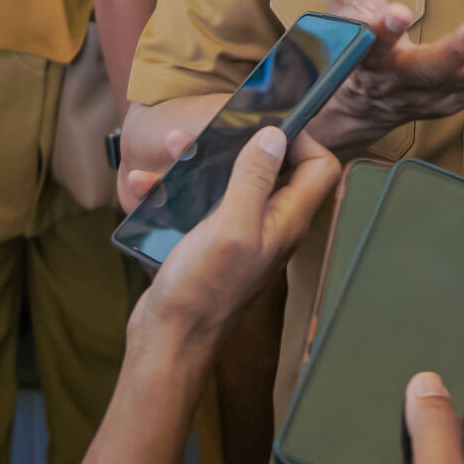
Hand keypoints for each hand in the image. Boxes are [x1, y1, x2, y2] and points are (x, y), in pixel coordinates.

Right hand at [128, 125, 338, 351]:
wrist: (167, 340)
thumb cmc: (203, 290)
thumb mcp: (232, 226)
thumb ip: (255, 179)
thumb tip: (276, 136)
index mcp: (286, 220)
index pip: (320, 167)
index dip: (302, 139)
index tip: (266, 123)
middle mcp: (270, 225)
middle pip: (274, 169)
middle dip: (242, 142)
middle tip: (211, 130)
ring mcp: (240, 235)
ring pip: (230, 183)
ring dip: (202, 163)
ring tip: (171, 147)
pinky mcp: (210, 243)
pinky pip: (198, 205)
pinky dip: (175, 191)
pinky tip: (144, 186)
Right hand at [306, 0, 463, 154]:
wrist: (356, 109)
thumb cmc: (350, 50)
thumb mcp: (340, 7)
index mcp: (368, 59)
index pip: (372, 45)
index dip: (383, 32)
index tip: (396, 14)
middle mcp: (401, 82)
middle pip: (430, 69)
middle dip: (460, 50)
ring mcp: (432, 96)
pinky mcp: (457, 99)